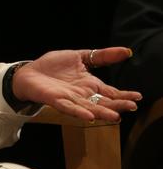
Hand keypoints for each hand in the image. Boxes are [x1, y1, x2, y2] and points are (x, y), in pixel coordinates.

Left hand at [12, 47, 141, 121]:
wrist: (30, 72)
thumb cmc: (53, 66)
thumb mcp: (79, 56)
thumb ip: (102, 56)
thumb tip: (126, 51)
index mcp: (90, 85)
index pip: (111, 93)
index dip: (124, 95)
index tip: (138, 97)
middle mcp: (83, 95)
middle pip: (104, 102)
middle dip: (117, 105)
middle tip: (131, 106)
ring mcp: (70, 99)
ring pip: (89, 108)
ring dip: (102, 112)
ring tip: (115, 116)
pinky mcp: (56, 100)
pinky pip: (69, 108)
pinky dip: (79, 112)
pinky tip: (89, 117)